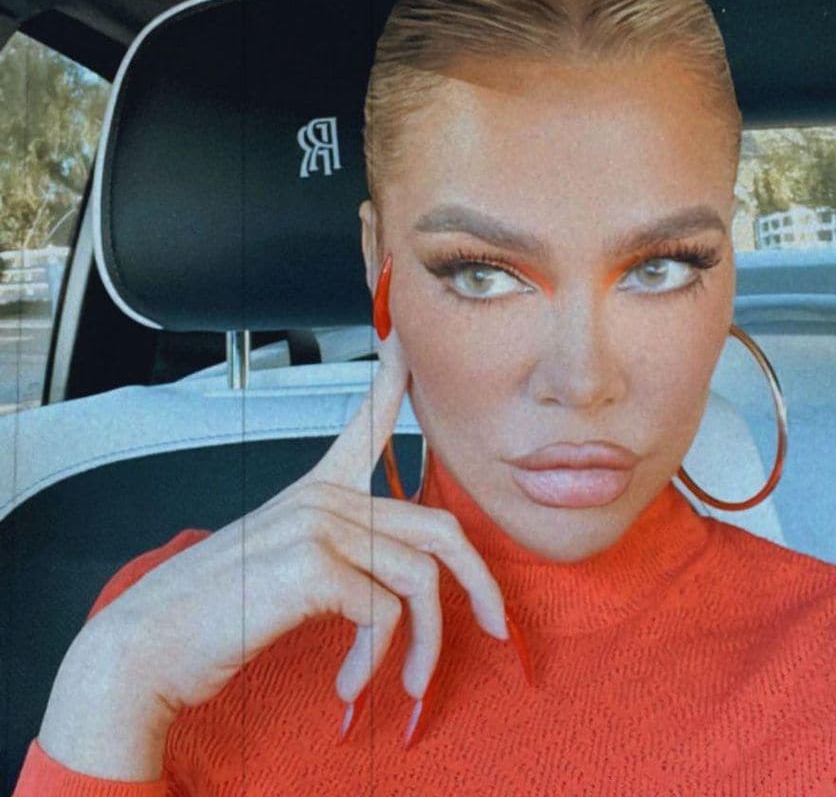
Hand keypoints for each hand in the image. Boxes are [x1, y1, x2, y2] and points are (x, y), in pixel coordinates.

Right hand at [89, 327, 508, 719]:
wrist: (149, 642)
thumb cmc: (217, 608)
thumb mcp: (286, 562)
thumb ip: (346, 555)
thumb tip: (407, 584)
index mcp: (318, 492)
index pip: (366, 424)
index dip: (394, 383)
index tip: (408, 343)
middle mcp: (324, 499)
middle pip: (438, 528)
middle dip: (480, 582)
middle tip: (495, 625)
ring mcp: (319, 525)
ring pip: (420, 579)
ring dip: (423, 646)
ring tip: (405, 683)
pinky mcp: (313, 563)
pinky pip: (384, 613)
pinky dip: (376, 659)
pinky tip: (349, 681)